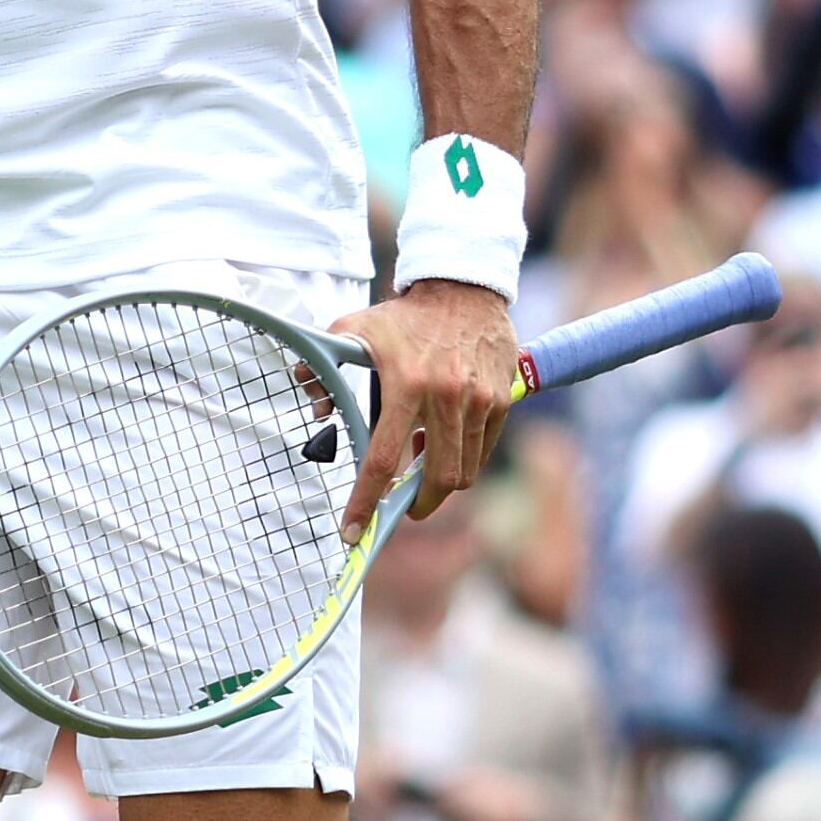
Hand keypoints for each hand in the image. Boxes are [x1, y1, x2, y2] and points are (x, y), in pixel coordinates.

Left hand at [334, 279, 517, 533]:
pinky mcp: (502, 401)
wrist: (464, 289)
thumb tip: (317, 409)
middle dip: (419, 506)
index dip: (365, 502)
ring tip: (422, 467)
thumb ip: (324, 368)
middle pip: (438, 479)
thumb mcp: (354, 330)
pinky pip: (483, 450)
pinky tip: (445, 444)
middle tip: (402, 508)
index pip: (382, 460)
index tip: (353, 531)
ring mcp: (479, 401)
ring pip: (465, 471)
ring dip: (442, 482)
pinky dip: (465, 460)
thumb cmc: (404, 316)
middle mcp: (446, 397)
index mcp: (406, 384)